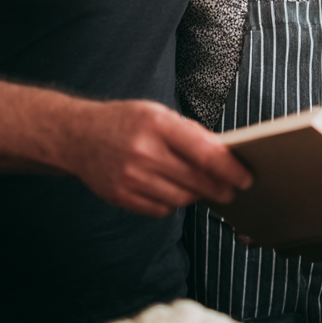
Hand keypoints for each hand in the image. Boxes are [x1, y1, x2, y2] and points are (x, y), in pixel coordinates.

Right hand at [56, 100, 251, 216]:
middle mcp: (144, 152)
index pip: (205, 153)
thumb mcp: (158, 113)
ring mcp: (130, 177)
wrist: (76, 136)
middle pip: (196, 180)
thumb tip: (223, 155)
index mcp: (158, 125)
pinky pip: (160, 209)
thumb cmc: (125, 121)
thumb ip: (189, 133)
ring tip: (203, 188)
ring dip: (197, 195)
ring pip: (180, 198)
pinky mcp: (120, 196)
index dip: (230, 169)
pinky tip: (174, 191)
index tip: (245, 177)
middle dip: (220, 188)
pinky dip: (172, 203)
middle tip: (232, 190)